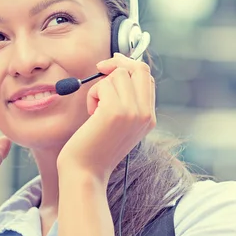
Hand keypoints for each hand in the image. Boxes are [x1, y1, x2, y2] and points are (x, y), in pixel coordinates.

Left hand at [57, 53, 155, 180]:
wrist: (86, 172)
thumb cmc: (95, 147)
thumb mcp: (118, 124)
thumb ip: (125, 101)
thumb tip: (116, 69)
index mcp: (149, 118)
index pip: (147, 78)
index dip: (129, 66)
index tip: (111, 65)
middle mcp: (146, 114)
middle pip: (139, 69)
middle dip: (118, 63)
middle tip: (100, 68)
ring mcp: (133, 112)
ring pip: (118, 75)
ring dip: (100, 87)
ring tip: (94, 109)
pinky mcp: (115, 111)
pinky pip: (103, 85)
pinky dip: (92, 95)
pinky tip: (91, 114)